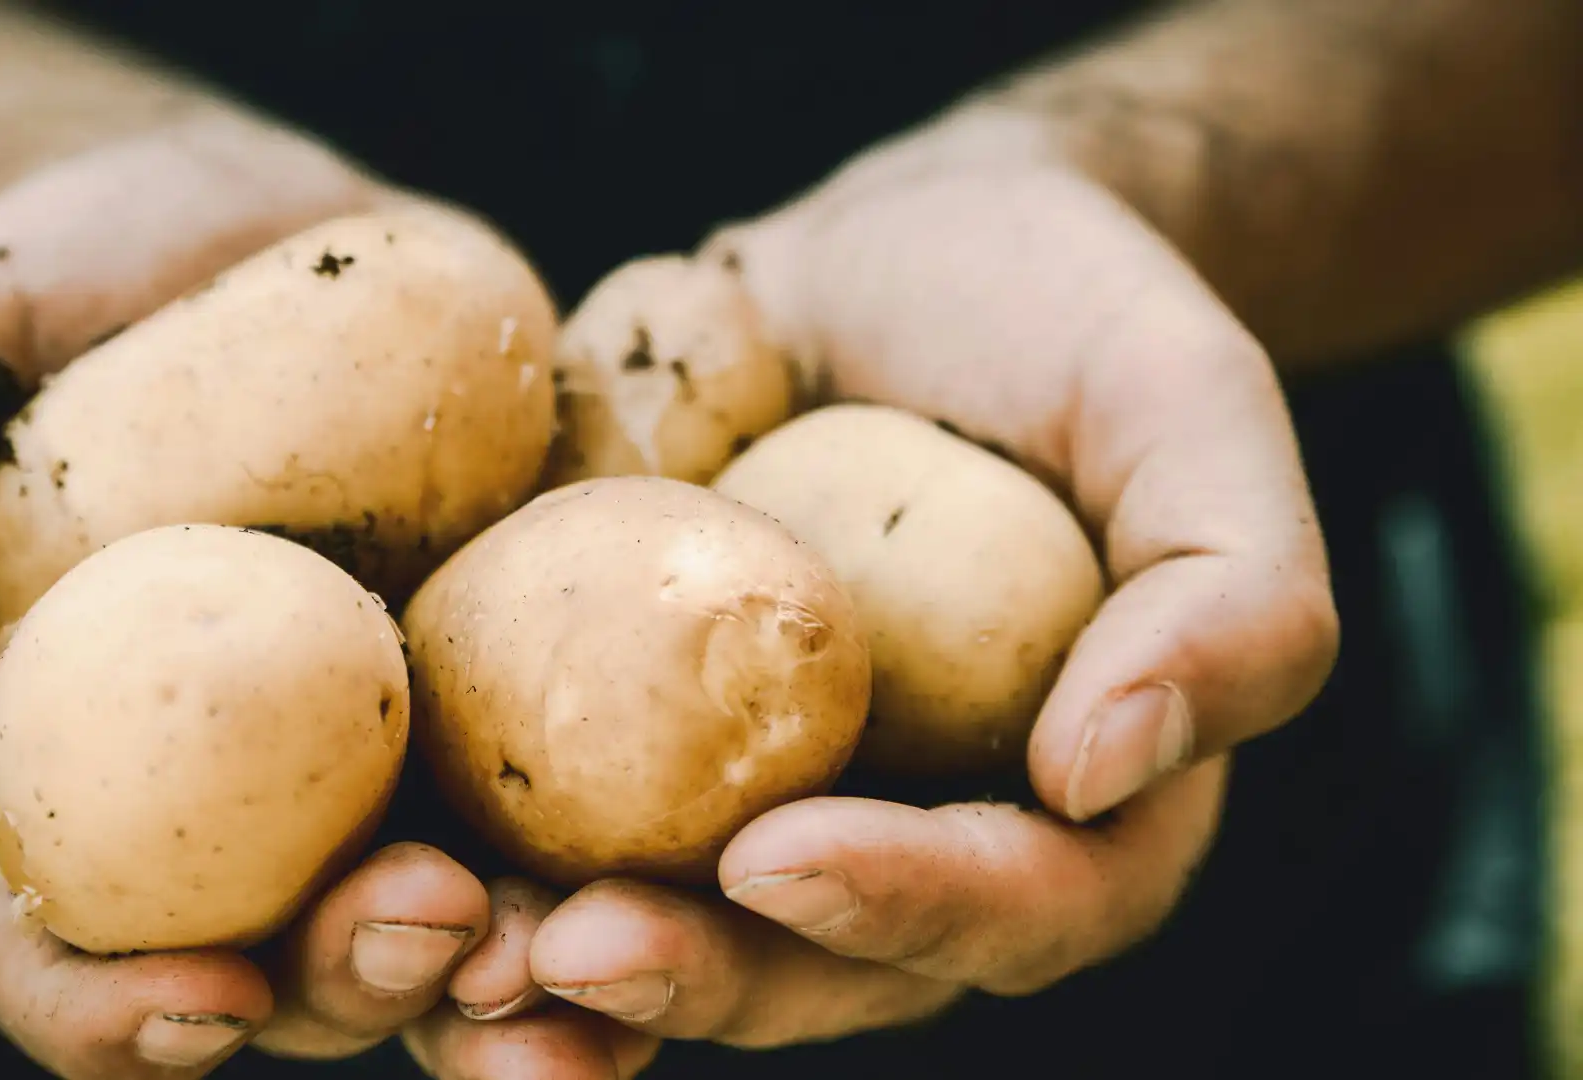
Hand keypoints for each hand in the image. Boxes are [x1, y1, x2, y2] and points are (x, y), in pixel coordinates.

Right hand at [0, 114, 652, 1077]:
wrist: (248, 227)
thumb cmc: (61, 295)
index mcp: (83, 782)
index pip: (66, 958)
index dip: (115, 1014)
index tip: (201, 997)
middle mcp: (251, 810)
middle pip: (296, 971)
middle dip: (365, 982)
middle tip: (434, 919)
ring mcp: (403, 756)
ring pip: (465, 922)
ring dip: (532, 964)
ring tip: (591, 927)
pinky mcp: (532, 678)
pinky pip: (594, 787)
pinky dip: (647, 832)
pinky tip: (721, 824)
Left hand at [531, 114, 1336, 1044]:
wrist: (896, 260)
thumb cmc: (1066, 324)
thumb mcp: (1191, 412)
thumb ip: (1232, 593)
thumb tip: (1110, 767)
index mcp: (1066, 809)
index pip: (1011, 906)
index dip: (905, 907)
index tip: (785, 858)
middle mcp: (902, 838)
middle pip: (812, 970)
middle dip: (697, 977)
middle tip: (577, 950)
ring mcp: (750, 802)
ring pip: (663, 943)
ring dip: (551, 984)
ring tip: (456, 956)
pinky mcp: (621, 741)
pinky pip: (543, 835)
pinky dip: (464, 868)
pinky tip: (380, 869)